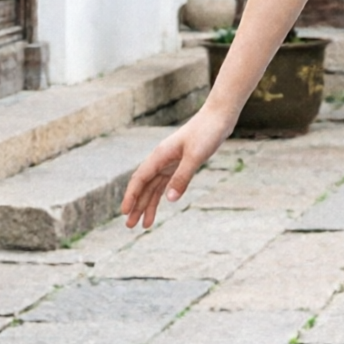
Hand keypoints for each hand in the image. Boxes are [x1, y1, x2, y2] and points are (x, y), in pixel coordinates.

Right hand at [120, 109, 232, 228]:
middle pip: (144, 186)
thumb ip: (182, 177)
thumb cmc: (206, 132)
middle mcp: (161, 159)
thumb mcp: (195, 156)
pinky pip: (165, 183)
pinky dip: (161, 196)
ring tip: (144, 224)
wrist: (218, 117)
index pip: (140, 179)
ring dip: (147, 204)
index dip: (131, 196)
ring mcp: (170, 162)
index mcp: (160, 155)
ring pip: (154, 187)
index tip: (125, 212)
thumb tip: (169, 200)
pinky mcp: (180, 164)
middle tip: (129, 226)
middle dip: (136, 206)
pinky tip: (159, 207)